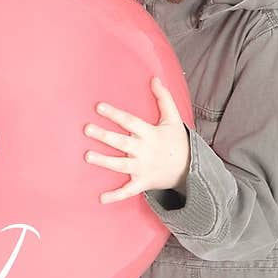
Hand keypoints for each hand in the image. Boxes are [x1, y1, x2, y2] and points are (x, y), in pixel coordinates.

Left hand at [83, 76, 191, 203]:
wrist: (190, 170)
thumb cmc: (177, 141)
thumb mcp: (174, 119)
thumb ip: (164, 98)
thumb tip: (155, 78)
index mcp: (151, 134)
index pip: (130, 122)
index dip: (115, 114)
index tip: (99, 107)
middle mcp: (145, 151)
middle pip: (122, 142)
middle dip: (105, 136)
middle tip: (87, 129)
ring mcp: (143, 168)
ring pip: (121, 165)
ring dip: (104, 161)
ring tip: (87, 156)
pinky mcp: (142, 183)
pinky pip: (128, 191)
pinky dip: (115, 196)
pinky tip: (101, 198)